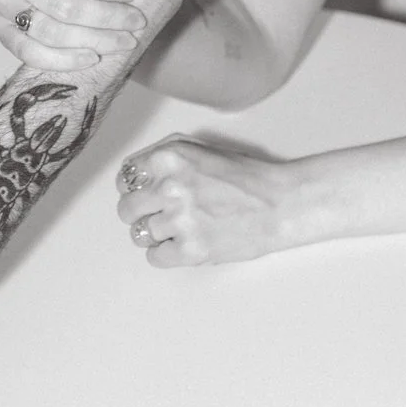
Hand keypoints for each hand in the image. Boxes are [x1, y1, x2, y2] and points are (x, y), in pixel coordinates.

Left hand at [115, 137, 297, 266]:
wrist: (280, 203)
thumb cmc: (244, 176)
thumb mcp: (200, 148)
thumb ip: (163, 155)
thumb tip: (134, 174)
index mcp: (169, 158)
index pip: (125, 177)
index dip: (135, 187)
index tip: (145, 193)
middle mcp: (170, 188)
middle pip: (126, 209)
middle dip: (141, 211)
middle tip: (161, 213)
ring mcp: (180, 221)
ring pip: (138, 235)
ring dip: (154, 234)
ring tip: (177, 228)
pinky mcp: (191, 250)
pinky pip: (154, 258)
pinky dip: (164, 254)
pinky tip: (182, 244)